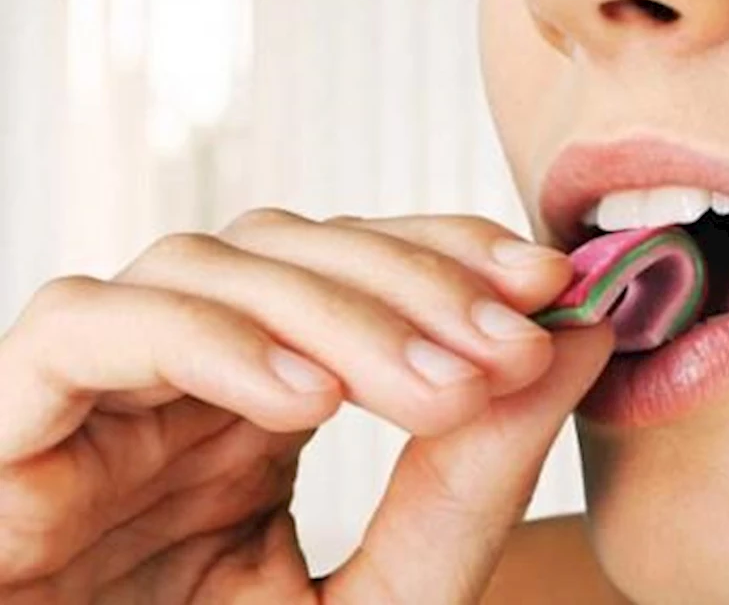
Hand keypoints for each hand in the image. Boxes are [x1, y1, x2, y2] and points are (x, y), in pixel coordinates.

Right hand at [0, 209, 613, 603]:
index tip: (548, 285)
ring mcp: (96, 401)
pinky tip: (303, 401)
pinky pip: (86, 330)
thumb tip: (579, 342)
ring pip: (202, 267)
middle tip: (507, 344)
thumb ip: (471, 486)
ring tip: (433, 392)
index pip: (352, 273)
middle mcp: (179, 386)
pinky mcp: (11, 431)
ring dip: (332, 310)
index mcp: (257, 413)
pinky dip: (202, 340)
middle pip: (288, 251)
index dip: (448, 256)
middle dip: (411, 282)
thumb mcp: (386, 595)